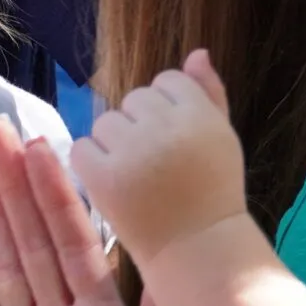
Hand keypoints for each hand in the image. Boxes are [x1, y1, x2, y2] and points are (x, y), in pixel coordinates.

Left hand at [69, 50, 247, 258]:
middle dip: (142, 127)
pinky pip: (83, 149)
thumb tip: (197, 51)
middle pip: (135, 100)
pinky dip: (92, 166)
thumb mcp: (221, 139)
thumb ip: (209, 94)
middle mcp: (168, 128)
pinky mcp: (105, 179)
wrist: (200, 253)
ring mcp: (134, 153)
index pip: (168, 82)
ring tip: (139, 179)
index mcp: (201, 115)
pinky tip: (114, 187)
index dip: (169, 112)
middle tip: (159, 167)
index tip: (177, 145)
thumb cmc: (213, 194)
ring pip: (106, 123)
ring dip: (115, 145)